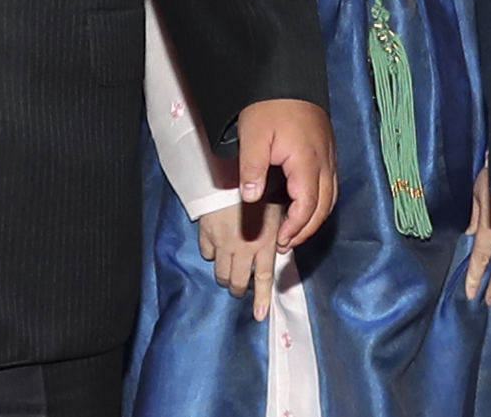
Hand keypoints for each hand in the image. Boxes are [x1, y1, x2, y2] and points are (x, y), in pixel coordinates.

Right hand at [196, 200, 285, 320]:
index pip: (264, 280)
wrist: (231, 175)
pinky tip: (216, 251)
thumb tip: (283, 243)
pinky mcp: (207, 235)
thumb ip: (279, 230)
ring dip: (227, 278)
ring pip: (222, 273)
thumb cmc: (261, 189)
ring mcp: (223, 244)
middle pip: (239, 281)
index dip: (262, 300)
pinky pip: (207, 254)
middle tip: (241, 289)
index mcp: (264, 244)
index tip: (260, 316)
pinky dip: (212, 256)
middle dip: (240, 289)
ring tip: (229, 275)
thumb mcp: (279, 209)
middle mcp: (243, 250)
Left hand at [235, 98, 336, 250]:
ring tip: (295, 231)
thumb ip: (252, 169)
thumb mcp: (253, 136)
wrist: (287, 74)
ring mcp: (329, 154)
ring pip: (331, 196)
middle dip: (307, 229)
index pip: (308, 206)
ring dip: (315, 217)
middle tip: (286, 245)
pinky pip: (331, 183)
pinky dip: (321, 201)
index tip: (280, 242)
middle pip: (324, 206)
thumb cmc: (268, 104)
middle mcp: (325, 161)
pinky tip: (305, 204)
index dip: (296, 228)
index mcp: (308, 161)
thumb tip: (251, 199)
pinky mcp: (328, 148)